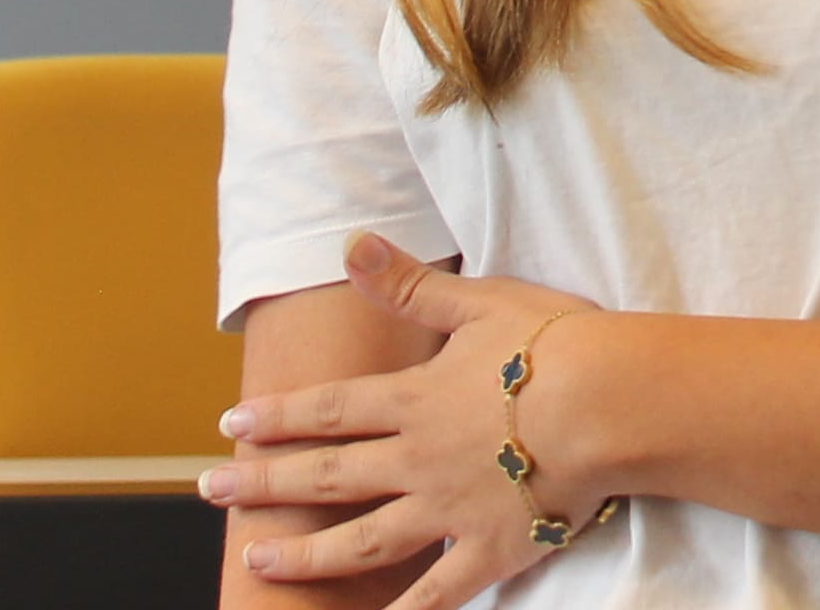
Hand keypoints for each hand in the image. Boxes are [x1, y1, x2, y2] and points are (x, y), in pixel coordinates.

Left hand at [209, 235, 603, 604]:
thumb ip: (410, 285)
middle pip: (326, 474)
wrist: (610, 402)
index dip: (278, 416)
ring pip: (359, 540)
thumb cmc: (556, 344)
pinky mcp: (487, 550)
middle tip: (210, 492)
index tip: (231, 425)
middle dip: (262, 483)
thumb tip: (350, 245)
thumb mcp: (481, 300)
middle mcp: (417, 458)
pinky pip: (433, 594)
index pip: (330, 408)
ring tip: (257, 560)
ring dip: (303, 554)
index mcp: (415, 398)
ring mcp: (446, 510)